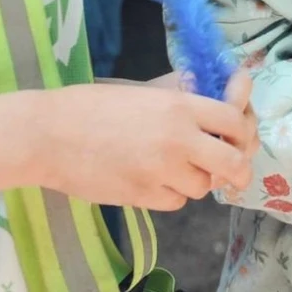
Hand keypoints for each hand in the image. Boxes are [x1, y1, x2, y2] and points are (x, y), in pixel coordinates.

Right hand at [39, 72, 256, 209]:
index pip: (234, 120)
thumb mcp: (144, 90)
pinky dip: (172, 194)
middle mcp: (177, 138)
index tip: (239, 137)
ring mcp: (160, 170)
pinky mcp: (142, 196)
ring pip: (203, 186)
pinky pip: (176, 201)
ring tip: (177, 168)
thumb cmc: (94, 105)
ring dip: (197, 180)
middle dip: (239, 169)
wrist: (48, 134)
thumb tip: (223, 92)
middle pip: (233, 162)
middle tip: (234, 172)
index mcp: (179, 105)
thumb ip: (183, 93)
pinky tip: (154, 180)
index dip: (243, 131)